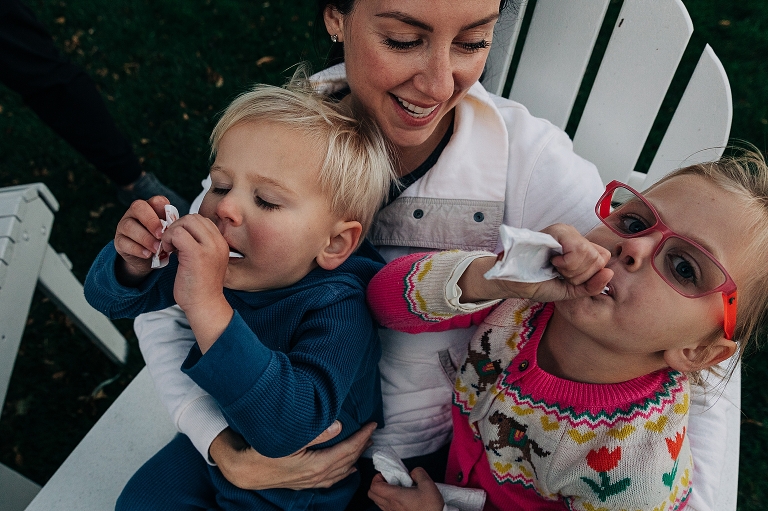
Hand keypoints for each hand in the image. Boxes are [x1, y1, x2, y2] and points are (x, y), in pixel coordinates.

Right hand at [113, 195, 168, 285]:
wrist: (148, 259)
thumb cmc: (161, 241)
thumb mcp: (168, 233)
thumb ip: (171, 227)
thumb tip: (178, 227)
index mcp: (150, 207)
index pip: (155, 201)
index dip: (163, 209)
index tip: (171, 223)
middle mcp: (134, 213)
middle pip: (138, 207)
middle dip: (151, 221)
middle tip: (161, 235)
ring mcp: (124, 226)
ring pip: (129, 226)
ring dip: (145, 238)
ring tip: (157, 248)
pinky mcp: (119, 241)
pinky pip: (124, 242)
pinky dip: (137, 249)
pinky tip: (148, 254)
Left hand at [159, 214, 231, 350]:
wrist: (205, 306)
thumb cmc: (201, 287)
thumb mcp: (206, 261)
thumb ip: (200, 245)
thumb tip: (181, 230)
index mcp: (221, 243)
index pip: (202, 220)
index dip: (186, 227)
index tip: (179, 242)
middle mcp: (218, 242)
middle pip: (193, 217)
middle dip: (177, 227)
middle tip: (171, 244)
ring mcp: (209, 247)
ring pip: (185, 222)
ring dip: (172, 232)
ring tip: (170, 248)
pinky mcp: (196, 254)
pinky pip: (178, 233)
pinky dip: (168, 240)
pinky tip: (168, 252)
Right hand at [210, 422, 375, 490]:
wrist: (244, 470)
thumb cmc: (264, 451)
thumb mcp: (288, 439)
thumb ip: (315, 433)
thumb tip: (339, 426)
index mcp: (316, 465)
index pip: (347, 450)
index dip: (362, 437)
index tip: (373, 425)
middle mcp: (316, 476)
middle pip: (347, 460)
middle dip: (362, 445)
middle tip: (372, 431)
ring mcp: (310, 482)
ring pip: (341, 471)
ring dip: (354, 458)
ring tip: (365, 445)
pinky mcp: (304, 483)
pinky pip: (331, 479)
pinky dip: (343, 472)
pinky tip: (347, 469)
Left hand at [368, 468, 443, 510]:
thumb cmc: (430, 506)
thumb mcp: (428, 484)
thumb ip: (418, 473)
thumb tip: (412, 473)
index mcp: (394, 496)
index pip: (374, 486)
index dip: (377, 477)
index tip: (388, 474)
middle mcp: (390, 506)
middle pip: (372, 494)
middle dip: (378, 484)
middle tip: (390, 480)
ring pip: (378, 501)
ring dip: (383, 493)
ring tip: (397, 489)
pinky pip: (386, 508)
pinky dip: (389, 500)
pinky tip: (402, 498)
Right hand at [458, 224, 611, 302]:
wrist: (513, 282)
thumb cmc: (537, 283)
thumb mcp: (570, 290)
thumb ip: (592, 286)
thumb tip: (610, 274)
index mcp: (579, 247)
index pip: (603, 259)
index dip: (588, 274)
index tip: (567, 277)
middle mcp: (575, 235)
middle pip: (599, 259)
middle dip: (579, 275)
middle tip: (559, 272)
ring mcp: (567, 231)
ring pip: (591, 255)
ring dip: (571, 270)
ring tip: (554, 267)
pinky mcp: (558, 231)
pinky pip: (578, 249)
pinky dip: (567, 263)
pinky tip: (553, 262)